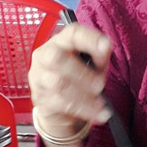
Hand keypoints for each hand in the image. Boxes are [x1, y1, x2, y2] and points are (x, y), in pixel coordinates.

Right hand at [28, 23, 112, 146]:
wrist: (59, 108)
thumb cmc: (77, 80)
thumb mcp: (92, 65)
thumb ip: (99, 56)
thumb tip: (106, 47)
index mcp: (60, 42)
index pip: (71, 33)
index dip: (89, 39)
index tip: (106, 46)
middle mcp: (45, 56)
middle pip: (56, 57)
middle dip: (81, 72)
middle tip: (100, 85)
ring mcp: (40, 78)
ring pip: (58, 83)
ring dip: (84, 95)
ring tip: (101, 104)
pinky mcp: (41, 99)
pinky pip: (61, 103)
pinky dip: (83, 109)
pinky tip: (97, 113)